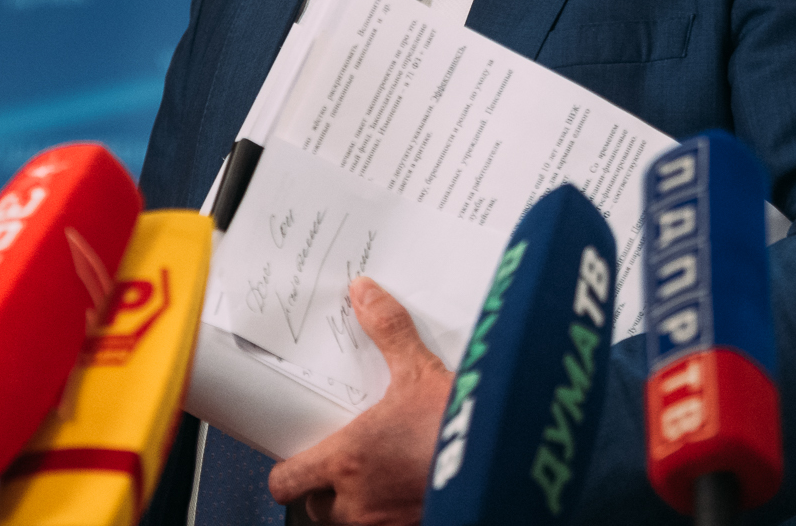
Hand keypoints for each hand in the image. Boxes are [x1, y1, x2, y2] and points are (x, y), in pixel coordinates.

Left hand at [267, 277, 453, 524]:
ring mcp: (388, 524)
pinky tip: (407, 489)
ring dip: (354, 506)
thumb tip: (364, 293)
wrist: (509, 463)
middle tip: (339, 466)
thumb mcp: (420, 371)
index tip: (297, 456)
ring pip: (349, 523)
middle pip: (316, 508)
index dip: (287, 472)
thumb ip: (389, 331)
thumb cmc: (458, 424)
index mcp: (347, 460)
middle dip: (324, 491)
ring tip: (373, 478)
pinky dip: (390, 513)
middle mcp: (361, 502)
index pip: (286, 483)